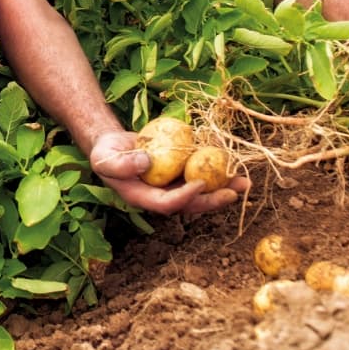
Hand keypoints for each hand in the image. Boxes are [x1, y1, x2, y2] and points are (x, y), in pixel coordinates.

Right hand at [88, 130, 250, 216]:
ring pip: (200, 191)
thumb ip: (122, 164)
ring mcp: (171, 185)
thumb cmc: (104, 153)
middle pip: (191, 204)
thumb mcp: (104, 158)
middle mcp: (161, 196)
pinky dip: (215, 171)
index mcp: (143, 198)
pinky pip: (199, 174)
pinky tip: (232, 163)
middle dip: (214, 200)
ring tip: (244, 182)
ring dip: (222, 188)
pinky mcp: (178, 173)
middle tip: (234, 193)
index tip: (199, 184)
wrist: (111, 145)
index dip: (185, 197)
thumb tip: (147, 162)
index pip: (168, 204)